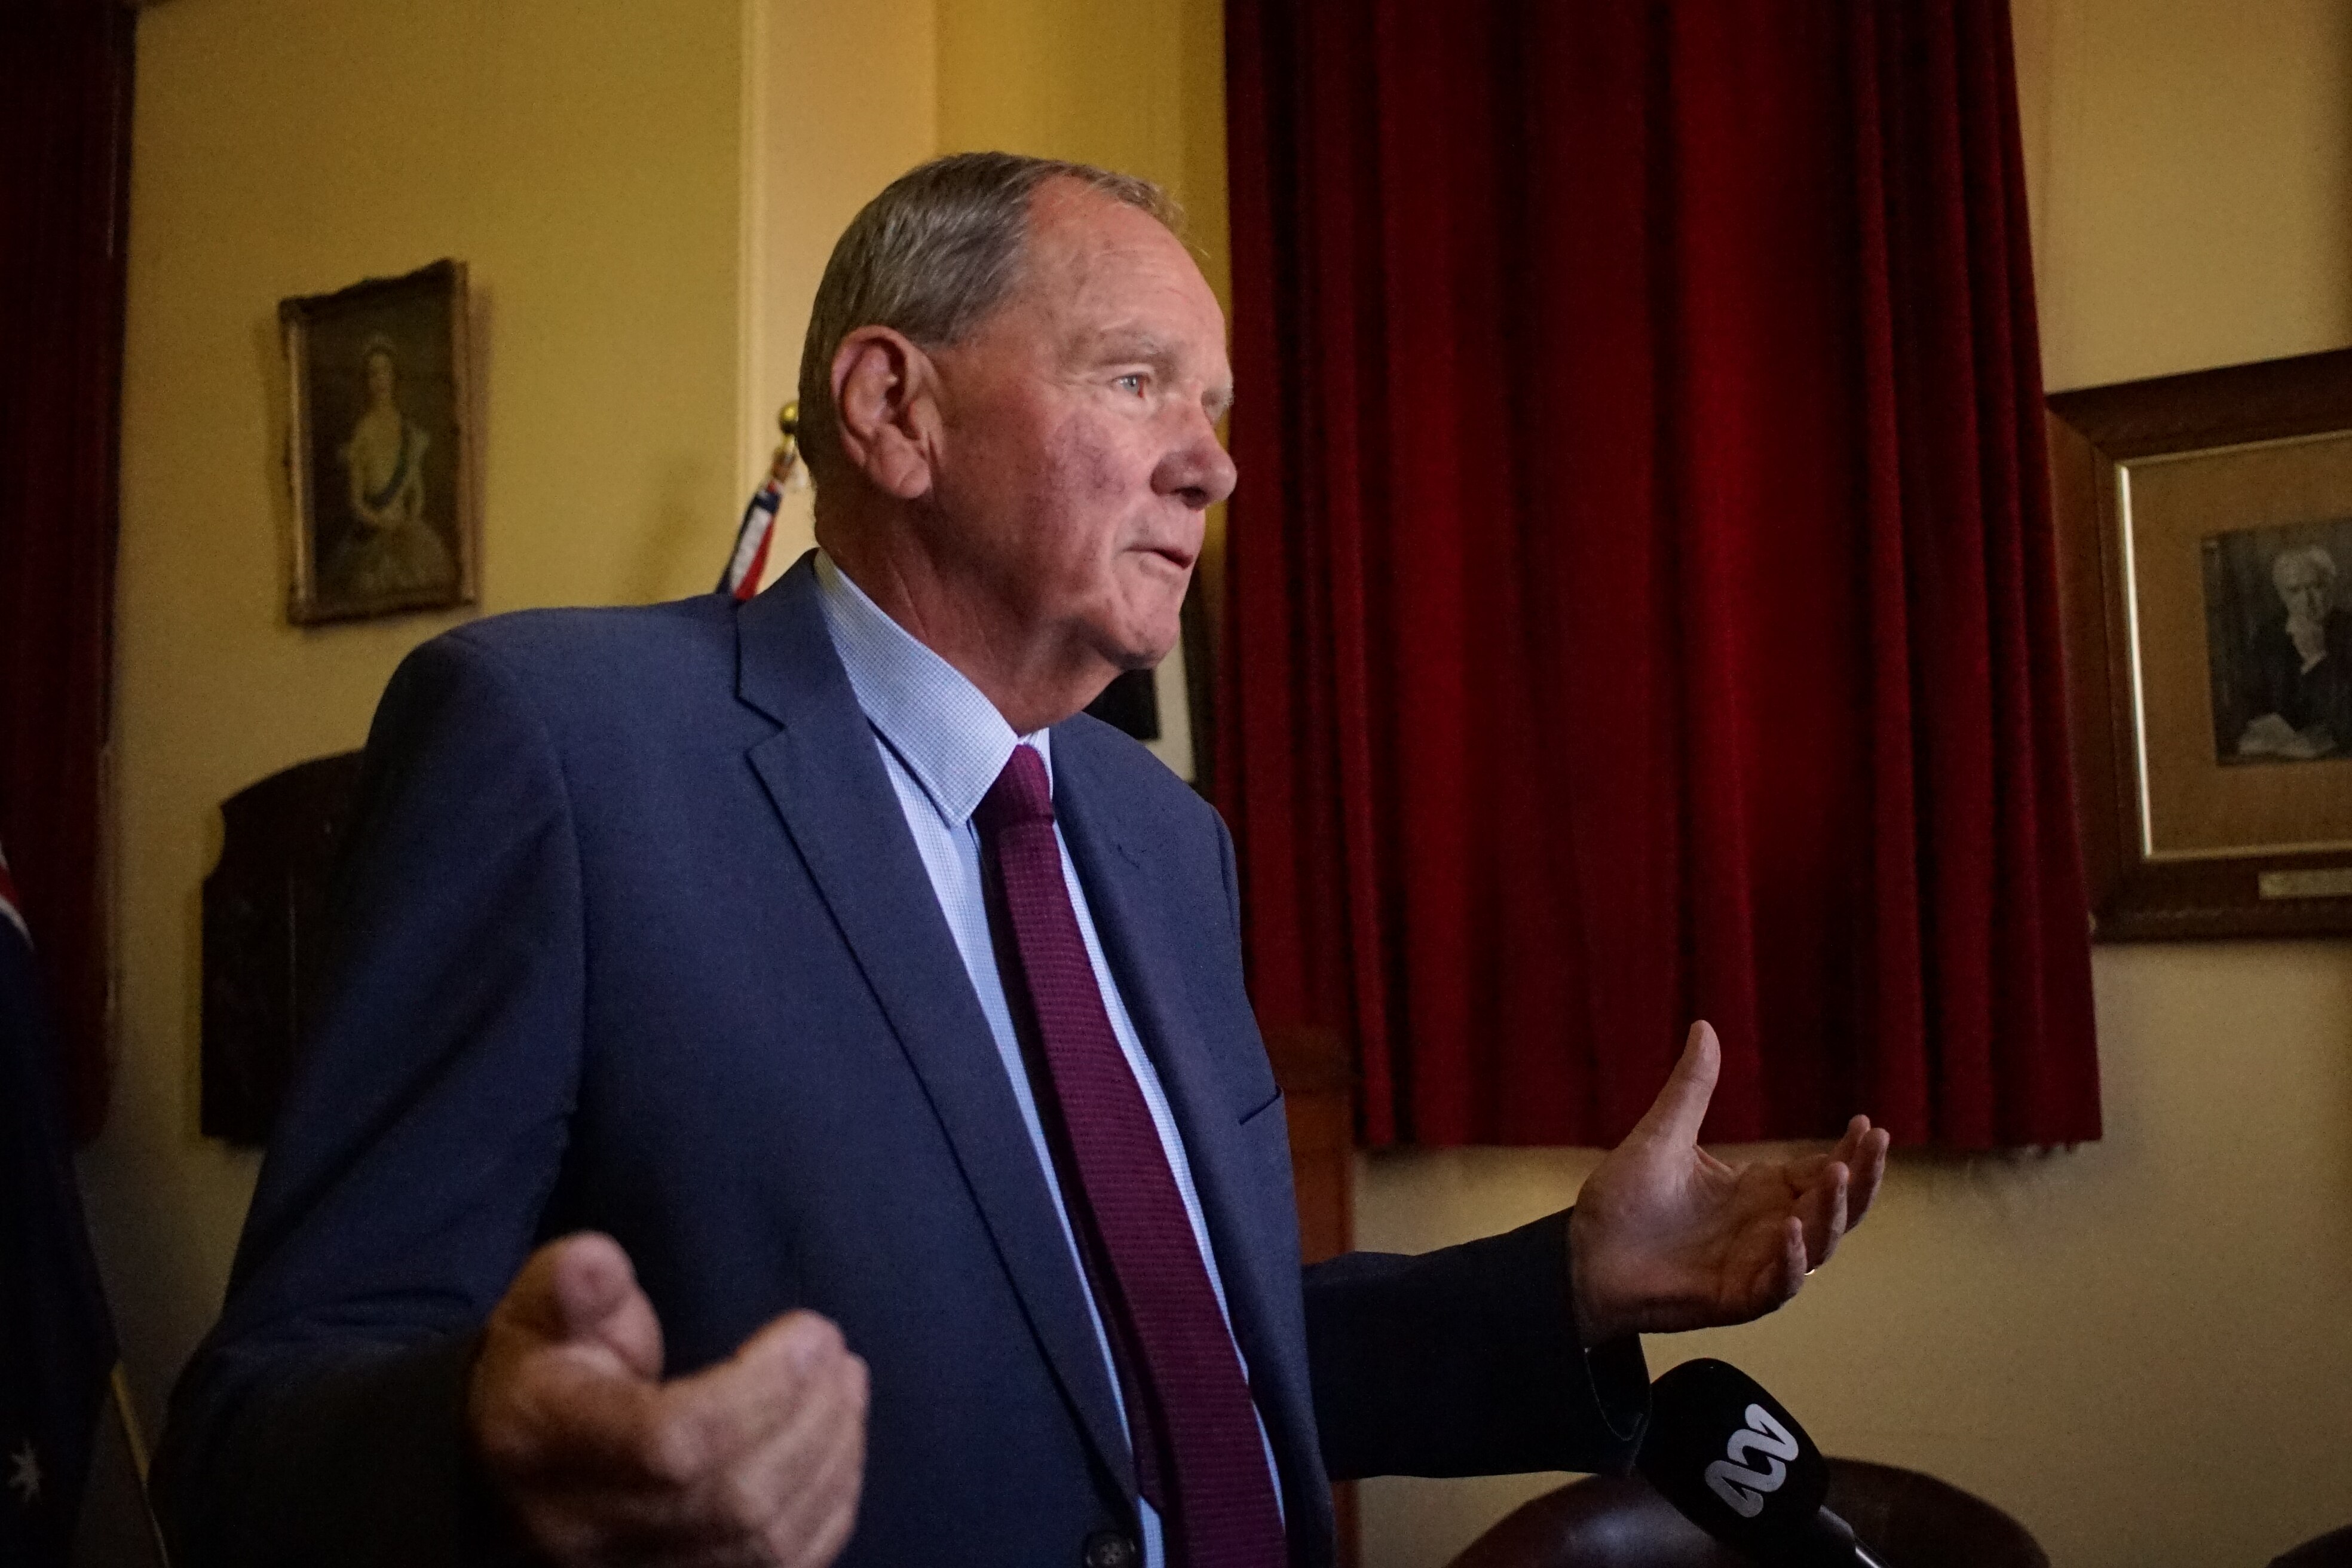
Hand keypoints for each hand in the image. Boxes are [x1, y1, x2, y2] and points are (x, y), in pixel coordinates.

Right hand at [469, 1233, 866, 1567]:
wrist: (519, 1468)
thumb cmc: (547, 1371)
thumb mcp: (540, 1311)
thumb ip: (572, 1284)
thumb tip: (597, 1262)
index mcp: (546, 1444)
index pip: (670, 1443)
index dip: (761, 1391)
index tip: (810, 1330)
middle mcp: (587, 1530)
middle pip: (735, 1500)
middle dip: (809, 1417)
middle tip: (834, 1351)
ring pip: (768, 1544)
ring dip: (831, 1456)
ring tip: (846, 1382)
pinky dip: (830, 1505)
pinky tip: (840, 1441)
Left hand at [1568, 1022, 1889, 1343]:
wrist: (1582, 1255)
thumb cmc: (1622, 1201)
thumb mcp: (1661, 1136)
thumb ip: (1690, 1089)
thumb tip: (1704, 1026)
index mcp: (1759, 1191)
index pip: (1820, 1171)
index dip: (1850, 1152)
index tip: (1866, 1123)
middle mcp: (1768, 1229)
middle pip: (1836, 1208)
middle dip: (1861, 1178)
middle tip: (1875, 1143)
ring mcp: (1756, 1265)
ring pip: (1818, 1246)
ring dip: (1832, 1213)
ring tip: (1835, 1174)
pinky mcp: (1735, 1298)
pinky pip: (1777, 1286)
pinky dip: (1790, 1262)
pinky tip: (1791, 1231)